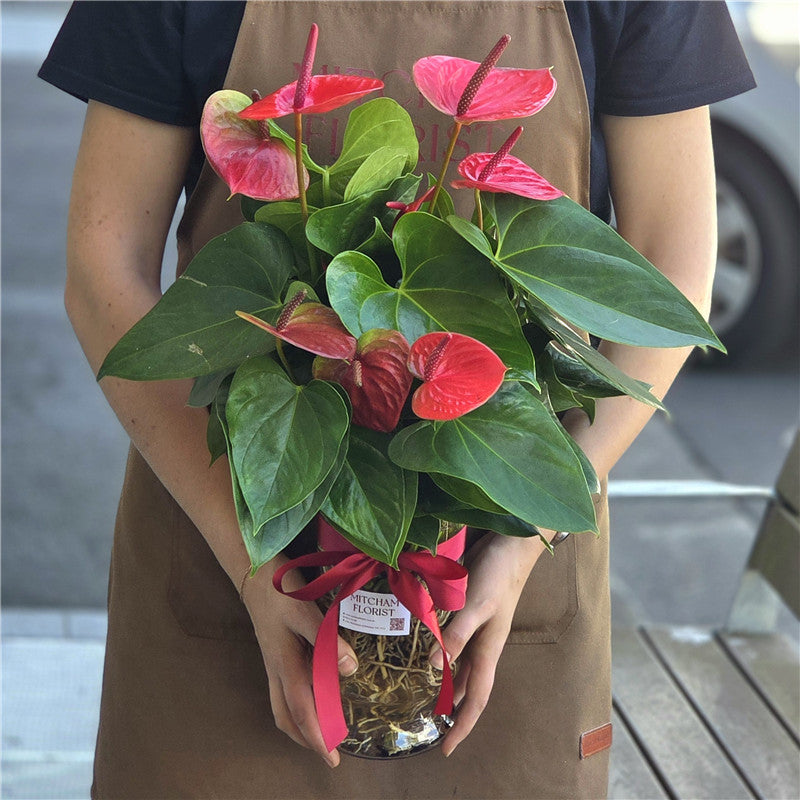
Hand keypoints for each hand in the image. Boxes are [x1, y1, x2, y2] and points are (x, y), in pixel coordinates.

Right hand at [240, 555, 358, 767]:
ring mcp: (273, 662)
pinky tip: (311, 697)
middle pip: (287, 717)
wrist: (253, 573)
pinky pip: (282, 691)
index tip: (333, 758)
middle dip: (307, 739)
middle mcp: (277, 669)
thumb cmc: (280, 591)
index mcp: (285, 663)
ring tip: (322, 733)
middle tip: (330, 753)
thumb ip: (327, 639)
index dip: (318, 736)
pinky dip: (296, 705)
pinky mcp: (274, 653)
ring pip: (281, 706)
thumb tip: (350, 669)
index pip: (302, 711)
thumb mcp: (305, 610)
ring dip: (300, 725)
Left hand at [431, 531, 548, 756]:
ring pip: (463, 667)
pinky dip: (446, 655)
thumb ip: (458, 633)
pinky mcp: (468, 610)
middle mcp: (483, 642)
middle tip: (434, 731)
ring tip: (432, 702)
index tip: (447, 750)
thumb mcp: (477, 604)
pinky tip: (433, 653)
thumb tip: (437, 667)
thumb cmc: (498, 574)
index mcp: (488, 648)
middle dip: (455, 712)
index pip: (476, 697)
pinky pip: (456, 643)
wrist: (512, 543)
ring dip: (450, 686)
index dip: (463, 724)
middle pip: (470, 688)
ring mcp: (477, 626)